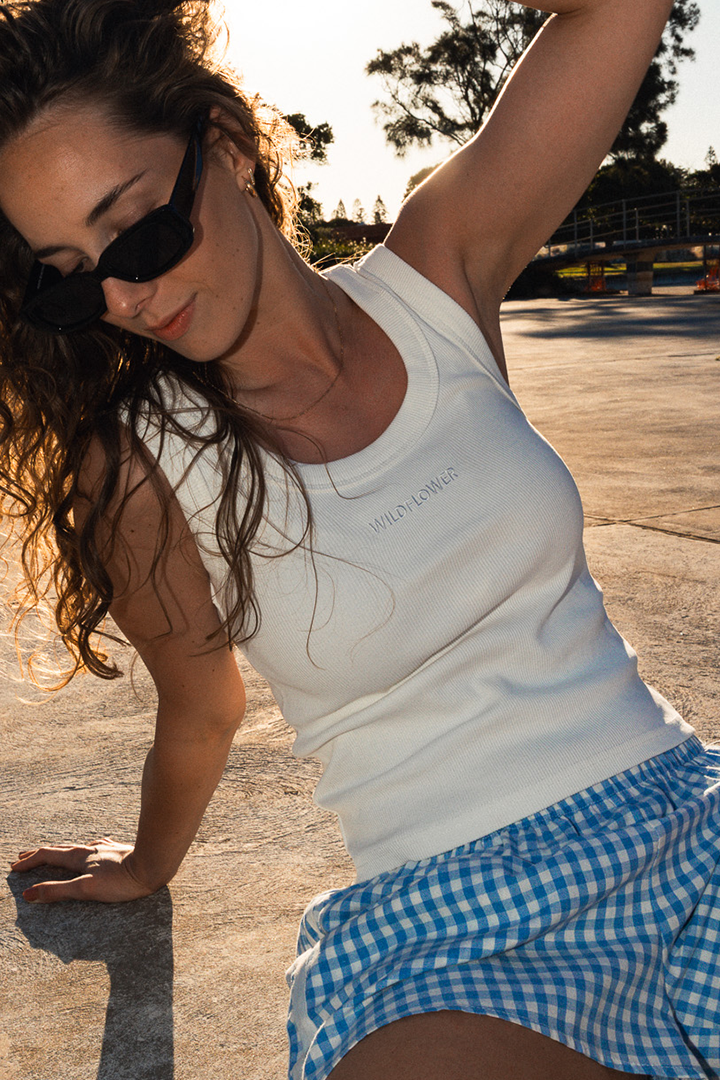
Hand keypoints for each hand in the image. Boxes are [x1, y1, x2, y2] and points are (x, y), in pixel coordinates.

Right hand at [10, 837, 159, 903]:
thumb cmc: (122, 881)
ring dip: (60, 851)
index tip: (14, 867)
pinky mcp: (120, 852)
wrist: (155, 864)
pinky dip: (84, 850)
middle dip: (40, 854)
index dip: (30, 861)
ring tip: (53, 853)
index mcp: (80, 858)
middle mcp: (91, 850)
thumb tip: (29, 894)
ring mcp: (106, 850)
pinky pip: (96, 848)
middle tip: (24, 856)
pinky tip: (93, 848)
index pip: (48, 856)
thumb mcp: (85, 890)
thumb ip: (57, 891)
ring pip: (77, 848)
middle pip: (60, 850)